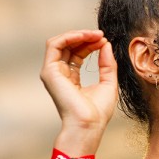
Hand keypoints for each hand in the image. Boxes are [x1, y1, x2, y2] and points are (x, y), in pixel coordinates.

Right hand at [40, 30, 117, 148]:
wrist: (89, 124)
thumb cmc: (98, 111)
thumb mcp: (108, 82)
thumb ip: (107, 64)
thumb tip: (106, 44)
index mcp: (72, 78)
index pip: (78, 53)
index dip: (91, 44)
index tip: (105, 40)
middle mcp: (60, 74)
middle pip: (69, 47)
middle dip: (86, 37)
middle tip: (101, 35)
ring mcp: (53, 72)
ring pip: (60, 42)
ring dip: (78, 34)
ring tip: (95, 34)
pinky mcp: (50, 71)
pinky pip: (54, 45)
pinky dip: (69, 37)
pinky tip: (84, 36)